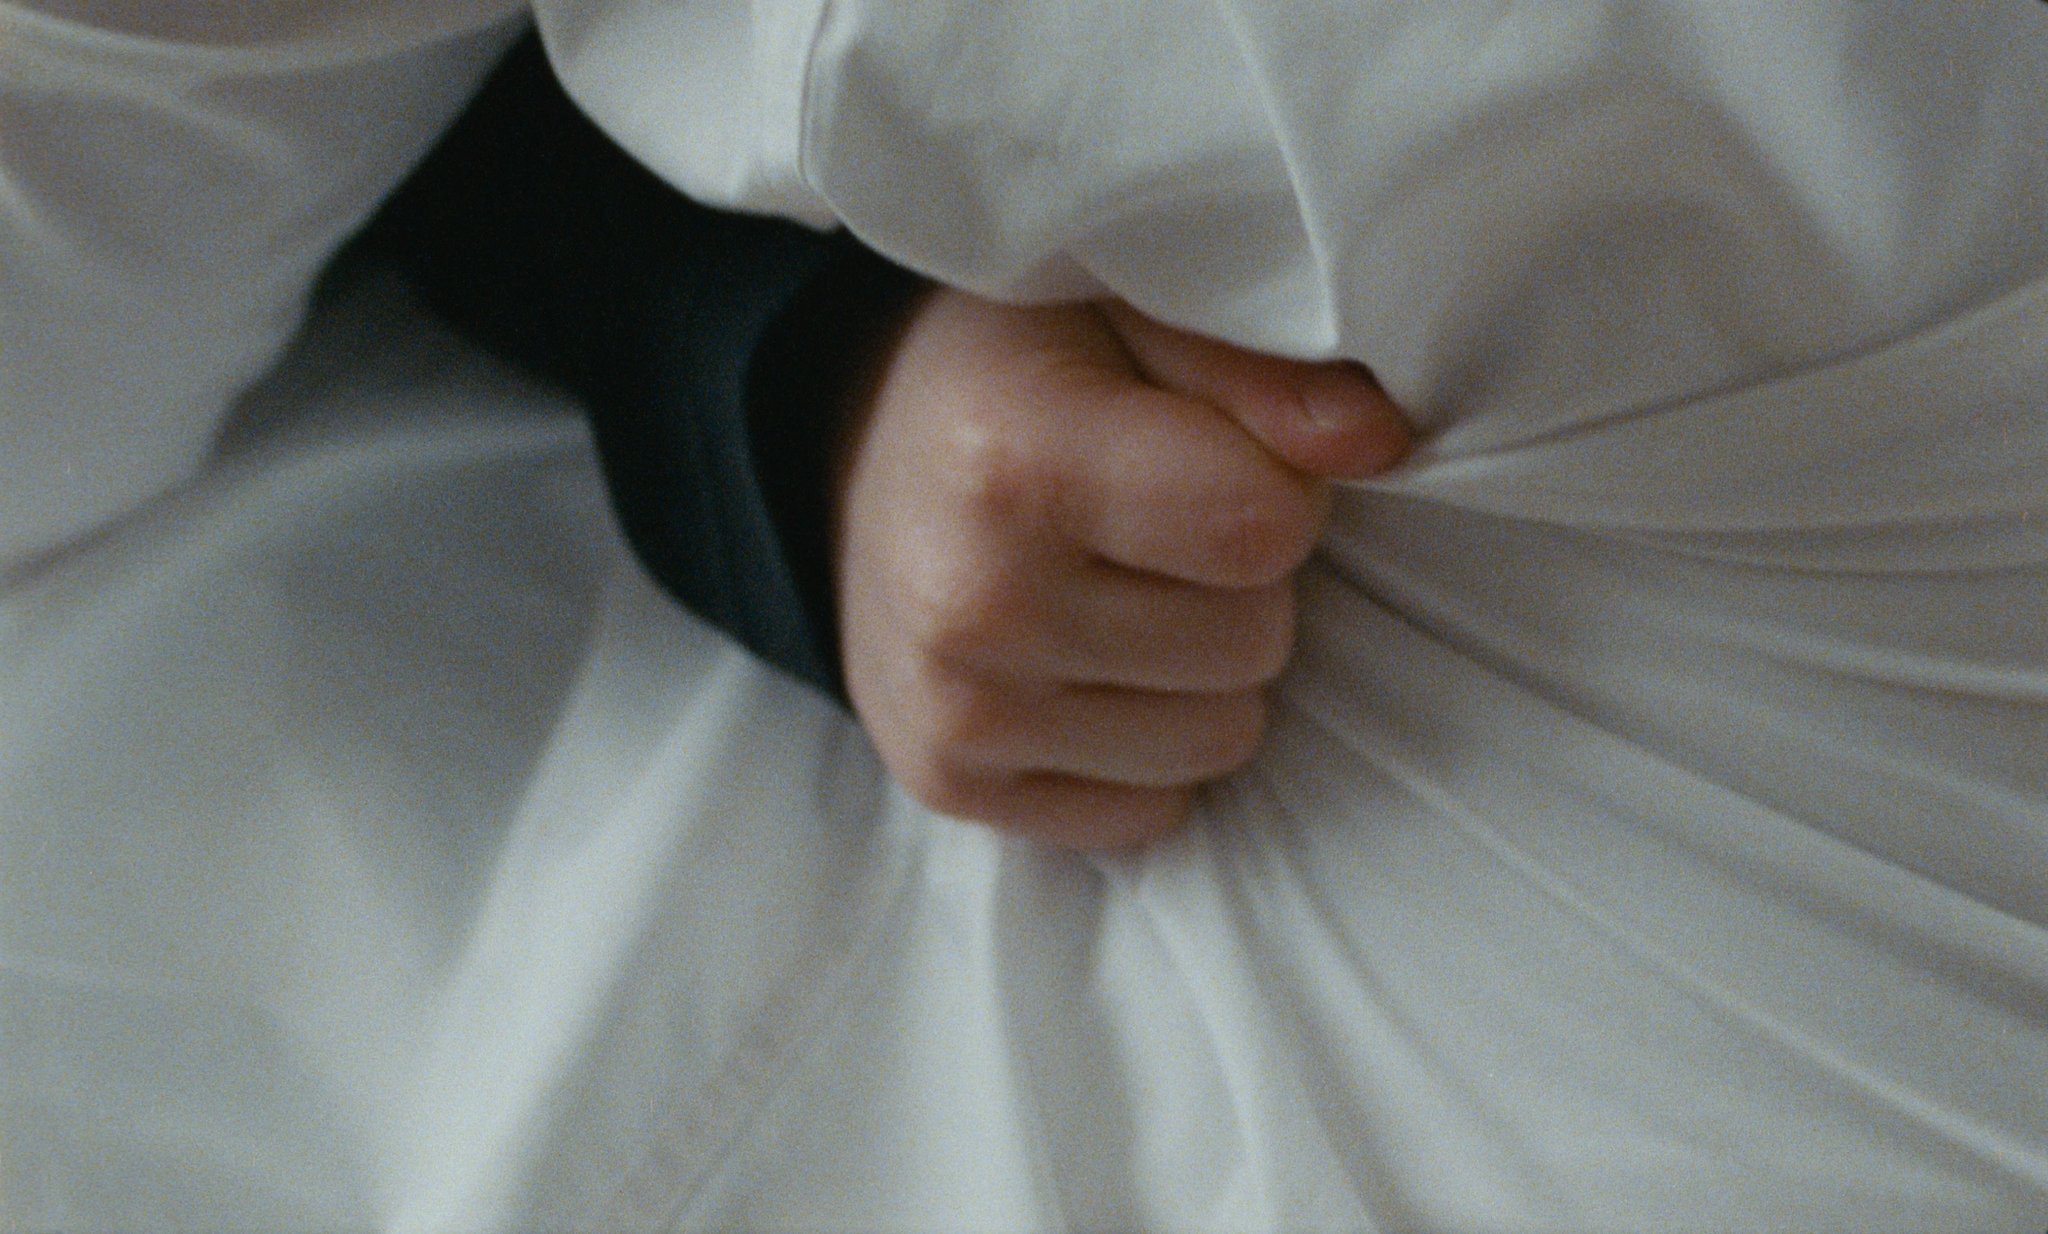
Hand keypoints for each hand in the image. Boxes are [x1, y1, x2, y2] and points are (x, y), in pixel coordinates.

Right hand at [834, 290, 1409, 848]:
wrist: (851, 454)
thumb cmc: (1016, 369)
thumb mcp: (1125, 309)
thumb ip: (1258, 366)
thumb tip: (1380, 441)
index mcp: (1018, 461)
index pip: (1264, 530)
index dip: (1274, 491)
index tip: (1214, 457)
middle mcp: (972, 600)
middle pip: (1252, 644)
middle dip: (1239, 585)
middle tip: (1161, 528)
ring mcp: (958, 712)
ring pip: (1218, 740)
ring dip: (1203, 674)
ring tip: (1125, 593)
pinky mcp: (952, 785)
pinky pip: (1151, 812)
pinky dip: (1144, 748)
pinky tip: (1087, 665)